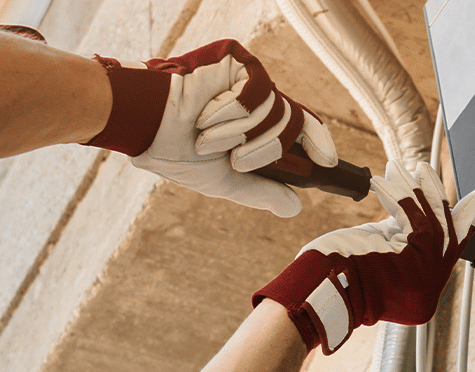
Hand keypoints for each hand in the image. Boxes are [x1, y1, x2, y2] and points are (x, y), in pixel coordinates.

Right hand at [84, 40, 338, 216]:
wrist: (145, 126)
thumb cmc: (175, 150)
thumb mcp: (224, 179)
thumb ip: (260, 190)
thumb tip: (295, 206)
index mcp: (257, 125)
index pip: (302, 130)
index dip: (319, 145)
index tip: (329, 164)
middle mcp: (259, 100)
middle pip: (292, 128)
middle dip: (262, 152)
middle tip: (233, 158)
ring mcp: (250, 79)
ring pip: (275, 113)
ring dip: (237, 135)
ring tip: (206, 135)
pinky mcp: (239, 61)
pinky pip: (256, 93)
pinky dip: (229, 113)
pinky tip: (206, 116)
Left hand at [253, 162, 474, 353]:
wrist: (322, 290)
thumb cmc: (340, 277)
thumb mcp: (380, 255)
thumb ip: (404, 238)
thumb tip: (417, 207)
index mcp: (423, 298)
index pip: (449, 252)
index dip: (461, 222)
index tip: (468, 202)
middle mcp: (430, 292)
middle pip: (446, 236)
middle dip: (438, 199)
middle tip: (427, 172)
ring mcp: (426, 279)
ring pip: (433, 224)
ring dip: (416, 190)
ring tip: (402, 169)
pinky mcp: (416, 261)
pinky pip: (415, 220)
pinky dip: (400, 197)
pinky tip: (385, 182)